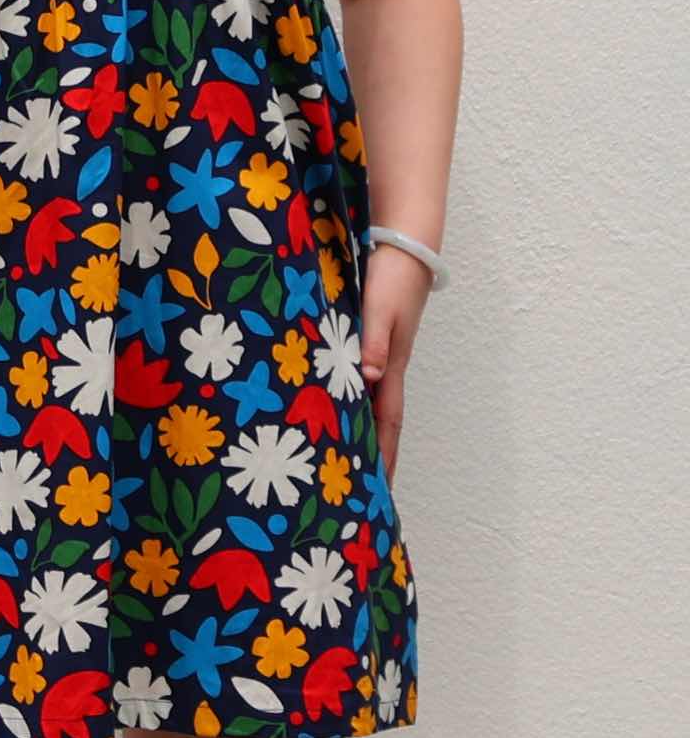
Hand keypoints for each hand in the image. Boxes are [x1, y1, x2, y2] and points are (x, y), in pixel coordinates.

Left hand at [358, 240, 433, 486]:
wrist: (405, 244)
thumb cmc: (392, 278)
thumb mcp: (380, 309)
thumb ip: (373, 342)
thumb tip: (369, 379)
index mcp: (391, 366)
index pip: (387, 423)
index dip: (383, 457)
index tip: (379, 493)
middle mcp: (386, 365)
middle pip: (379, 419)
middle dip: (372, 454)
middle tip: (358, 490)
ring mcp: (380, 352)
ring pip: (367, 400)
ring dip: (359, 427)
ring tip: (341, 456)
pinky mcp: (369, 336)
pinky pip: (358, 376)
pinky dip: (348, 395)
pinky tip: (333, 399)